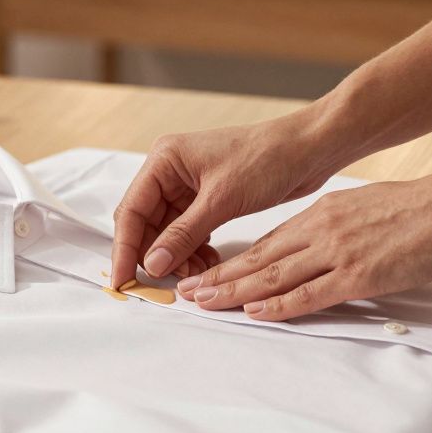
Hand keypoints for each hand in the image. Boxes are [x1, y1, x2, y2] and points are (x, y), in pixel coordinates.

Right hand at [110, 113, 342, 287]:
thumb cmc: (266, 159)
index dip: (125, 248)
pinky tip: (208, 262)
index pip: (131, 210)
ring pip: (167, 231)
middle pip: (145, 223)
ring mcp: (188, 185)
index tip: (123, 280)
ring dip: (177, 256)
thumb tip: (153, 264)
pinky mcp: (207, 198)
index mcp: (164, 160)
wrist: (308, 149)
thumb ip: (182, 234)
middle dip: (155, 254)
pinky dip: (193, 249)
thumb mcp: (221, 200)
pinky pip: (187, 230)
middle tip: (168, 283)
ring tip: (197, 273)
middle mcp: (170, 171)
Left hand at [177, 172, 431, 319]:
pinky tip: (252, 311)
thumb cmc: (421, 209)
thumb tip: (319, 247)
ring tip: (202, 303)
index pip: (268, 242)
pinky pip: (308, 293)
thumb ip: (338, 228)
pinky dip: (277, 304)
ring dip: (233, 292)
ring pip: (272, 275)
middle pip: (259, 259)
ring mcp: (336, 252)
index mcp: (322, 213)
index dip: (235, 262)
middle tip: (186, 293)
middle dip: (219, 278)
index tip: (208, 274)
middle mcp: (320, 230)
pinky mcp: (357, 274)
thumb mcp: (366, 209)